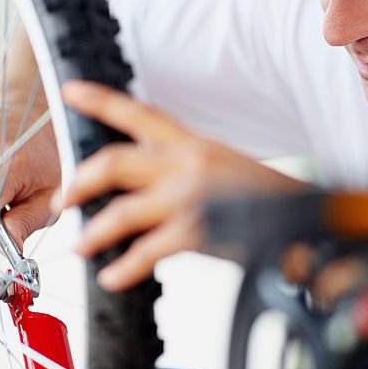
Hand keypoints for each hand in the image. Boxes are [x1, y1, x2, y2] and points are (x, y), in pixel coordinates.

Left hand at [55, 80, 303, 290]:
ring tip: (80, 247)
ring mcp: (190, 196)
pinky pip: (144, 252)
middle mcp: (188, 163)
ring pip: (120, 212)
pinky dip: (122, 268)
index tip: (70, 90)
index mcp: (194, 144)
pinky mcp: (196, 231)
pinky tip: (113, 277)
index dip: (100, 100)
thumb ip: (185, 168)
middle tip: (63, 201)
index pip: (139, 114)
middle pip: (113, 162)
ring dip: (93, 233)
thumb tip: (145, 185)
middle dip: (78, 182)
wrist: (304, 218)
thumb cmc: (266, 199)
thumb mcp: (224, 167)